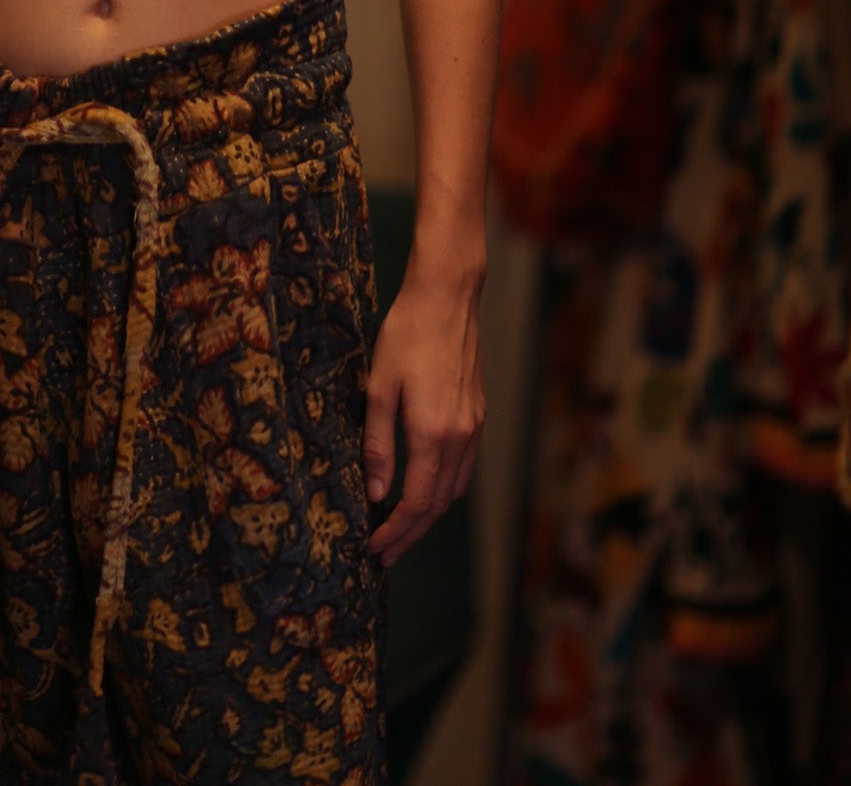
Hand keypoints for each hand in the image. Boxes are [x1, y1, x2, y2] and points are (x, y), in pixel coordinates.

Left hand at [362, 250, 484, 566]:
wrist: (447, 297)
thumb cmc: (407, 335)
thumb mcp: (379, 387)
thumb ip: (378, 443)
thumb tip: (377, 492)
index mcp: (433, 434)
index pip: (416, 503)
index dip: (395, 531)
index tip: (374, 549)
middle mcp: (460, 437)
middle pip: (436, 505)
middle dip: (410, 534)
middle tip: (384, 553)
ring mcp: (473, 426)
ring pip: (453, 490)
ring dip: (428, 515)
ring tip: (400, 528)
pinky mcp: (477, 414)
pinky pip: (463, 468)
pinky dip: (444, 489)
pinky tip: (425, 488)